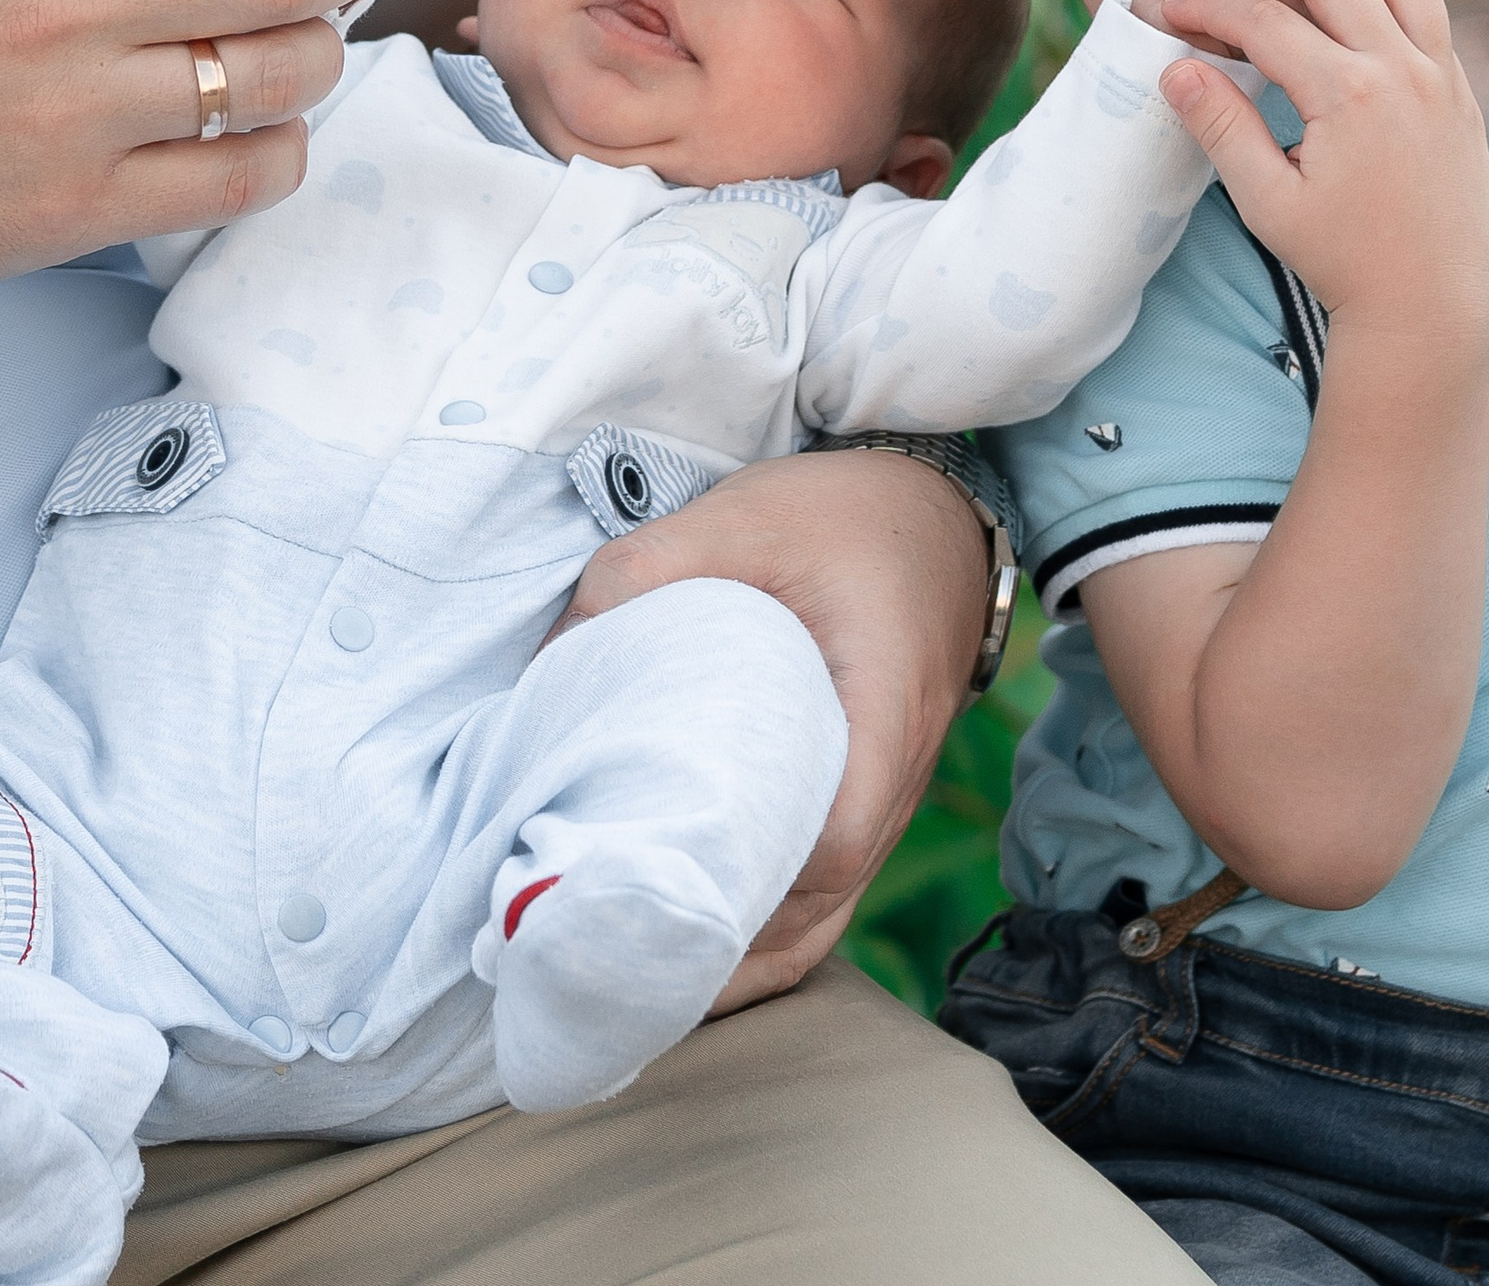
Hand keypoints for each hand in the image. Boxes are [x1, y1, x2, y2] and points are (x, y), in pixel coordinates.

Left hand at [546, 450, 986, 1006]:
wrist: (935, 517)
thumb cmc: (845, 518)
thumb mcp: (743, 519)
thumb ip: (648, 568)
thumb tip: (552, 655)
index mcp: (886, 708)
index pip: (835, 838)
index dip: (754, 883)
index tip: (658, 893)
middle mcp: (901, 776)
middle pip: (822, 903)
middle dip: (724, 942)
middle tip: (614, 954)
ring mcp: (889, 801)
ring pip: (824, 914)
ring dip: (742, 952)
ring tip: (639, 970)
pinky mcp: (866, 803)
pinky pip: (825, 894)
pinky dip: (765, 928)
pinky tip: (693, 935)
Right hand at [1155, 0, 1488, 333]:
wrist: (1430, 304)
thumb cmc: (1344, 260)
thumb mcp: (1267, 201)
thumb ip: (1222, 127)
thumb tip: (1175, 69)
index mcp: (1350, 96)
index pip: (1266, 21)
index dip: (1212, 7)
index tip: (1178, 11)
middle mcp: (1402, 70)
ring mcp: (1442, 75)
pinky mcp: (1461, 89)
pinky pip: (1431, 11)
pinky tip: (1355, 3)